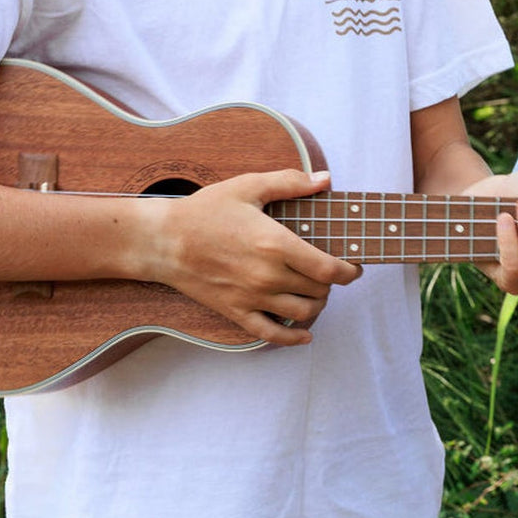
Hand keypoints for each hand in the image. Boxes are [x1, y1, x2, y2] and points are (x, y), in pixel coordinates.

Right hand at [142, 168, 361, 344]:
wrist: (163, 241)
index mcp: (275, 244)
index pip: (328, 269)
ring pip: (302, 314)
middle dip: (332, 284)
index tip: (353, 266)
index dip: (349, 271)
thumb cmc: (205, 210)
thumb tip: (325, 179)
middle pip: (320, 291)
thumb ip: (290, 183)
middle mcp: (267, 275)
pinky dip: (293, 338)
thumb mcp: (248, 187)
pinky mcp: (236, 312)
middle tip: (331, 273)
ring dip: (317, 306)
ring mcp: (252, 297)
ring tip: (317, 293)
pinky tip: (304, 333)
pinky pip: (271, 335)